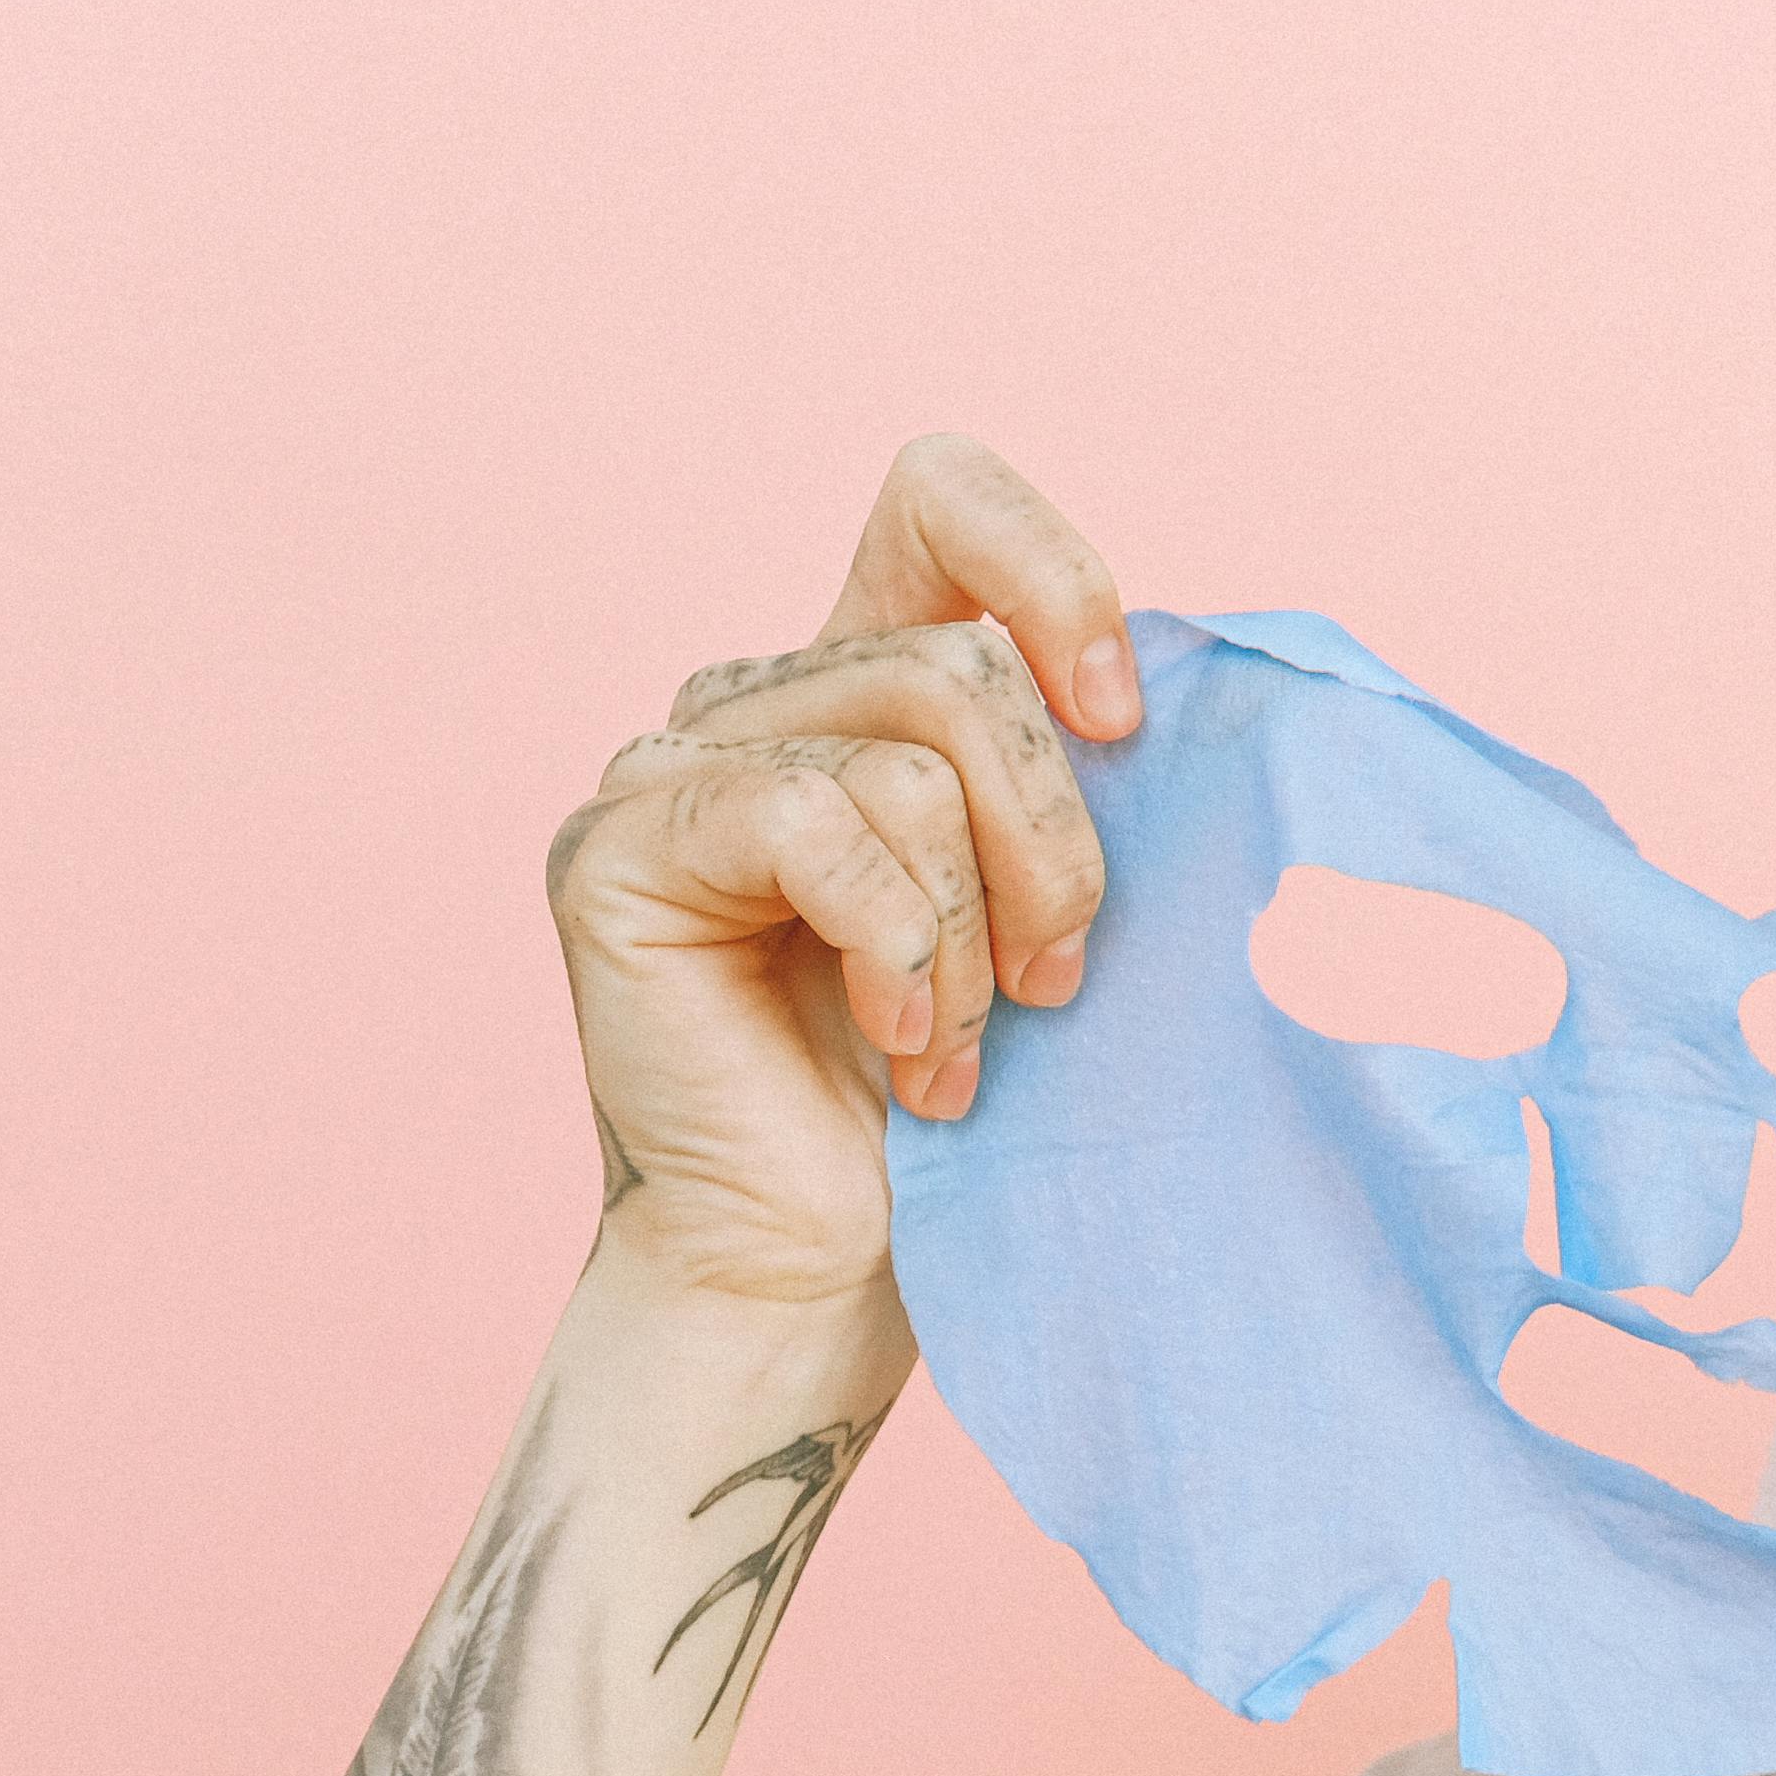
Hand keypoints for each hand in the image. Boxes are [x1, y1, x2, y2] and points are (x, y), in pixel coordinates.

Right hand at [544, 432, 1139, 1322]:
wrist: (828, 1275)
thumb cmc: (956, 1114)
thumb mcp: (1054, 906)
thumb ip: (1078, 770)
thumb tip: (1158, 683)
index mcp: (861, 686)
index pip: (940, 499)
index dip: (1051, 578)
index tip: (1123, 724)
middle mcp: (755, 704)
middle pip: (959, 663)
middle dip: (1053, 839)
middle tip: (1051, 987)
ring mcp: (669, 770)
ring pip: (905, 758)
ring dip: (974, 932)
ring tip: (956, 1050)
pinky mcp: (617, 851)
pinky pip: (812, 824)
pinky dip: (895, 949)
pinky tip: (897, 1049)